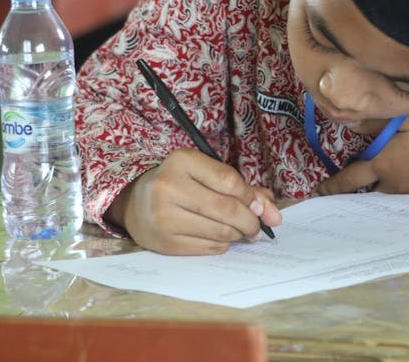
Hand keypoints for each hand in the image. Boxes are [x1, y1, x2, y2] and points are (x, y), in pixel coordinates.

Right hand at [107, 148, 281, 254]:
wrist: (135, 204)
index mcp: (182, 161)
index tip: (262, 207)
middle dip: (251, 221)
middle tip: (258, 227)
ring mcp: (165, 217)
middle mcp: (169, 187)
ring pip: (220, 232)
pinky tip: (220, 238)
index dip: (252, 197)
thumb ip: (241, 188)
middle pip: (226, 210)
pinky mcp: (165, 242)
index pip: (229, 181)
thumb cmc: (180, 184)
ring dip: (238, 234)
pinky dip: (223, 244)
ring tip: (240, 231)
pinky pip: (209, 248)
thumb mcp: (205, 173)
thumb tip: (273, 213)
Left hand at [316, 103, 408, 198]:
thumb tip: (348, 123)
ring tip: (383, 171)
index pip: (350, 179)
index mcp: (384, 166)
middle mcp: (395, 186)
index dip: (333, 186)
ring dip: (382, 182)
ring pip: (390, 189)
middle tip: (347, 184)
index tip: (318, 192)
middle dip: (359, 185)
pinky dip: (404, 182)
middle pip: (370, 188)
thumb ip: (376, 122)